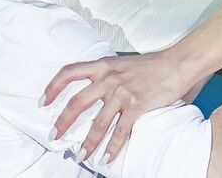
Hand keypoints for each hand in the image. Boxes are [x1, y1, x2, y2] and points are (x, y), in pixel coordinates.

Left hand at [42, 49, 193, 164]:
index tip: (43, 102)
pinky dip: (112, 147)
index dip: (53, 87)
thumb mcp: (123, 63)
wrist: (177, 63)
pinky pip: (121, 130)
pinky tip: (106, 158)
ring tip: (81, 156)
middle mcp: (109, 78)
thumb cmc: (152, 65)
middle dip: (63, 122)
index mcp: (103, 65)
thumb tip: (96, 91)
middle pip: (77, 102)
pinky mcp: (137, 105)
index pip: (69, 72)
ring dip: (88, 142)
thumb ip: (108, 75)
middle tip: (54, 136)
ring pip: (98, 122)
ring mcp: (122, 92)